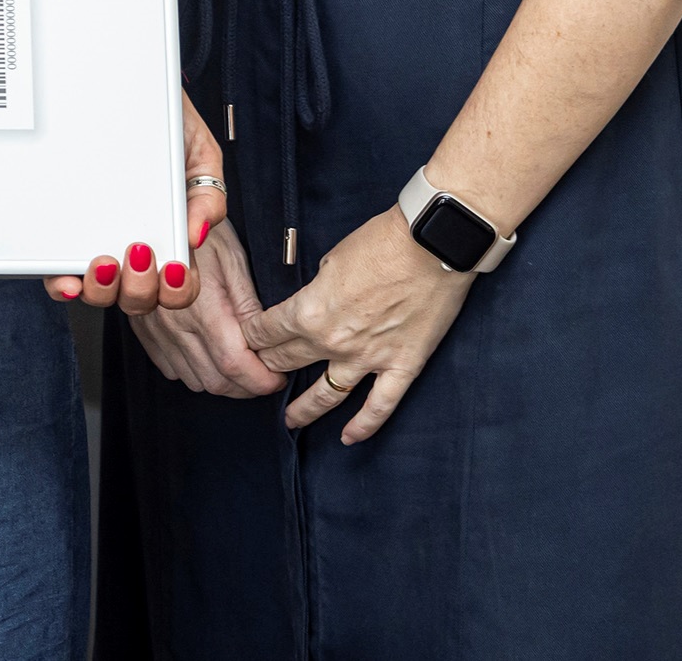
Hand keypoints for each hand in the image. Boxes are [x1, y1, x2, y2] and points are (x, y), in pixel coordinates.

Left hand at [43, 93, 224, 323]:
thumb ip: (208, 193)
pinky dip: (63, 285)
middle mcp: (132, 252)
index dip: (176, 292)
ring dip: (103, 290)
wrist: (130, 87)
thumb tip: (195, 235)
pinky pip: (59, 275)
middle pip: (137, 300)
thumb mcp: (199, 154)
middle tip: (138, 253)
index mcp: (168, 239)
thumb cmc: (168, 128)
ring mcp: (96, 245)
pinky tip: (69, 280)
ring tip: (104, 263)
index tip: (174, 268)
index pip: (176, 287)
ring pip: (98, 294)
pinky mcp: (63, 235)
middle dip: (140, 291)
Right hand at [130, 220, 280, 397]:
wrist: (159, 218)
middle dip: (247, 387)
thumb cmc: (202, 233)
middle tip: (267, 375)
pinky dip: (198, 372)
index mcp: (201, 306)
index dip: (261, 380)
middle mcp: (174, 324)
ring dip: (223, 382)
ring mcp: (156, 330)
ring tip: (243, 367)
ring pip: (195, 379)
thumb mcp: (234, 259)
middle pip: (216, 380)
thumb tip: (268, 341)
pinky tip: (212, 357)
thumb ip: (249, 305)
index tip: (278, 377)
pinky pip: (174, 370)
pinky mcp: (145, 332)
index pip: (234, 363)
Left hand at [246, 208, 474, 442]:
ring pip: (326, 395)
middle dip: (270, 366)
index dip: (253, 335)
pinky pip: (379, 407)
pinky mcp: (401, 367)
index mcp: (309, 312)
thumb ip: (318, 290)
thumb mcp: (331, 258)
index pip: (266, 332)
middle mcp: (333, 342)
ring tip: (290, 421)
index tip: (249, 339)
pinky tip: (348, 439)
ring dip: (304, 410)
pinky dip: (363, 426)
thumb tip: (317, 301)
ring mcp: (368, 359)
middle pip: (288, 362)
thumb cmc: (380, 242)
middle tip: (263, 372)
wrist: (432, 243)